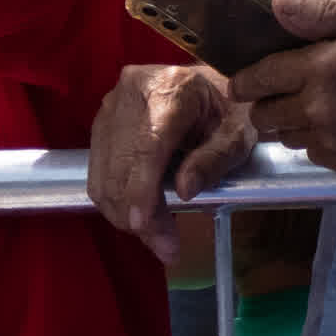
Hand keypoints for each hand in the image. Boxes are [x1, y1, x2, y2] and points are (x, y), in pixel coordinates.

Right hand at [89, 63, 257, 261]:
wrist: (209, 86)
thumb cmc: (229, 109)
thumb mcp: (238, 134)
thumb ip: (215, 160)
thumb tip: (185, 191)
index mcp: (171, 88)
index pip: (147, 144)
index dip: (140, 188)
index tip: (143, 225)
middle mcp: (131, 92)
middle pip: (121, 163)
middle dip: (137, 214)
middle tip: (167, 248)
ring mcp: (110, 107)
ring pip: (103, 172)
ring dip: (124, 213)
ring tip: (158, 236)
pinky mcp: (101, 123)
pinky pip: (97, 172)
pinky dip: (115, 201)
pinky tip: (142, 214)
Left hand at [226, 0, 335, 177]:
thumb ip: (320, 13)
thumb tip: (276, 5)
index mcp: (322, 69)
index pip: (257, 80)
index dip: (244, 80)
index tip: (242, 81)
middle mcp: (323, 110)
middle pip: (265, 117)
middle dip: (266, 104)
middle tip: (282, 93)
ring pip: (289, 140)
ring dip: (293, 125)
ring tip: (318, 107)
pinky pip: (318, 157)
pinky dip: (321, 144)